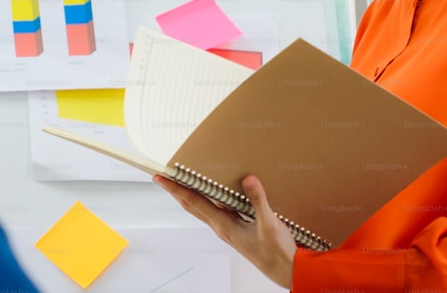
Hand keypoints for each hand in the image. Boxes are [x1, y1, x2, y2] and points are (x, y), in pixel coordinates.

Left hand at [154, 174, 295, 289]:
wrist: (286, 270)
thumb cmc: (276, 252)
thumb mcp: (269, 224)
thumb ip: (258, 201)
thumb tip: (248, 179)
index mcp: (224, 225)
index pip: (194, 202)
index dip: (176, 189)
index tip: (160, 178)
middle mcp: (221, 227)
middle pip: (192, 205)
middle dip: (176, 190)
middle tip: (164, 176)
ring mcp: (228, 229)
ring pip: (203, 208)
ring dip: (191, 194)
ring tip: (183, 180)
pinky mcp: (236, 229)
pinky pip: (217, 211)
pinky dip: (210, 199)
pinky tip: (216, 193)